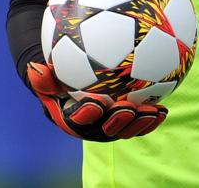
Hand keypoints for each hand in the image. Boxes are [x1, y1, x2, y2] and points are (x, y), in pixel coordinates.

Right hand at [26, 62, 167, 141]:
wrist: (69, 79)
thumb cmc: (56, 74)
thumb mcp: (45, 75)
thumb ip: (41, 75)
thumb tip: (35, 68)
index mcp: (70, 119)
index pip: (77, 121)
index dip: (87, 114)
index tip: (97, 102)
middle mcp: (91, 126)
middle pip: (105, 130)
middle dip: (118, 122)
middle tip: (128, 109)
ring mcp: (109, 124)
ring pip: (125, 129)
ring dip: (139, 123)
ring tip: (153, 113)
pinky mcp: (125, 119)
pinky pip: (138, 122)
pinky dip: (150, 118)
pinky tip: (163, 108)